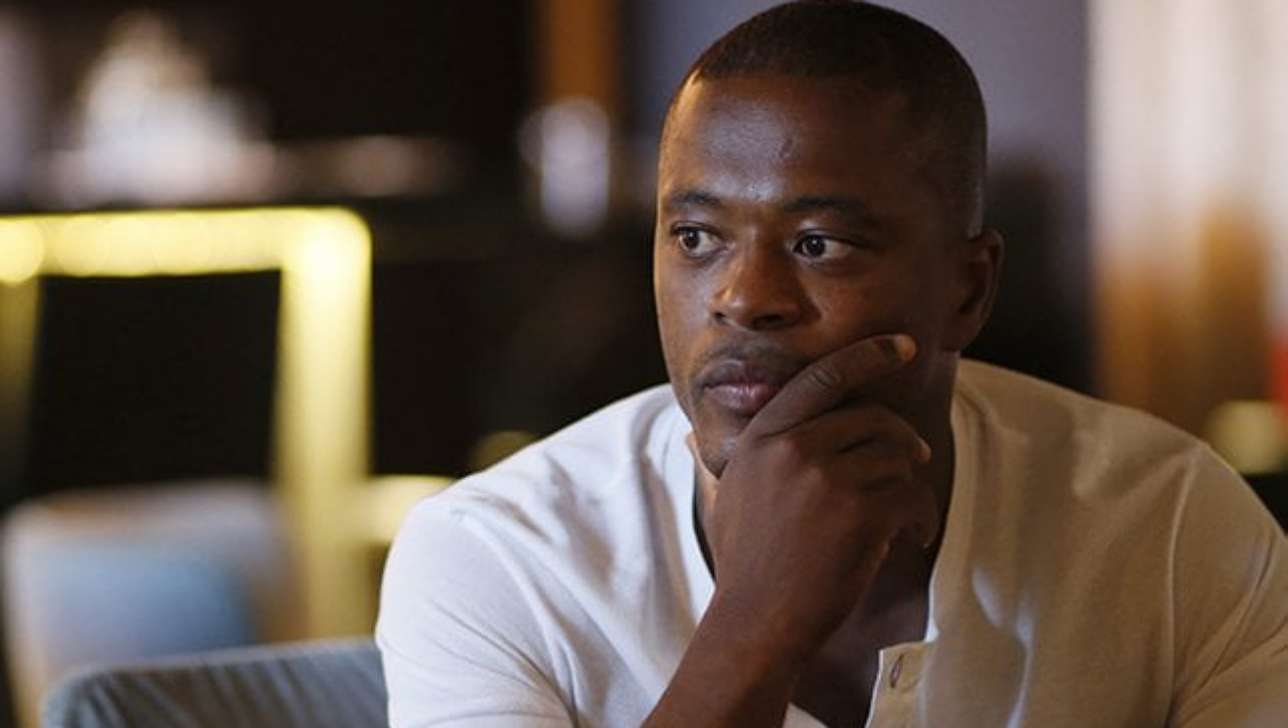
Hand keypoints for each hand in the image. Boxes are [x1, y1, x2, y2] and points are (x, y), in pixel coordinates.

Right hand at [704, 333, 938, 663]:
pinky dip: (921, 517)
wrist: (755, 619)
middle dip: (901, 440)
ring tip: (904, 517)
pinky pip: (912, 495)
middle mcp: (794, 446)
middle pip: (873, 419)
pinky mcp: (859, 512)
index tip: (900, 345)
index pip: (823, 376)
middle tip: (915, 458)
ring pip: (896, 458)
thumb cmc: (750, 560)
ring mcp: (826, 478)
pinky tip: (914, 536)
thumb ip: (769, 448)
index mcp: (764, 435)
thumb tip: (799, 418)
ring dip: (908, 486)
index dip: (867, 355)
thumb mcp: (740, 487)